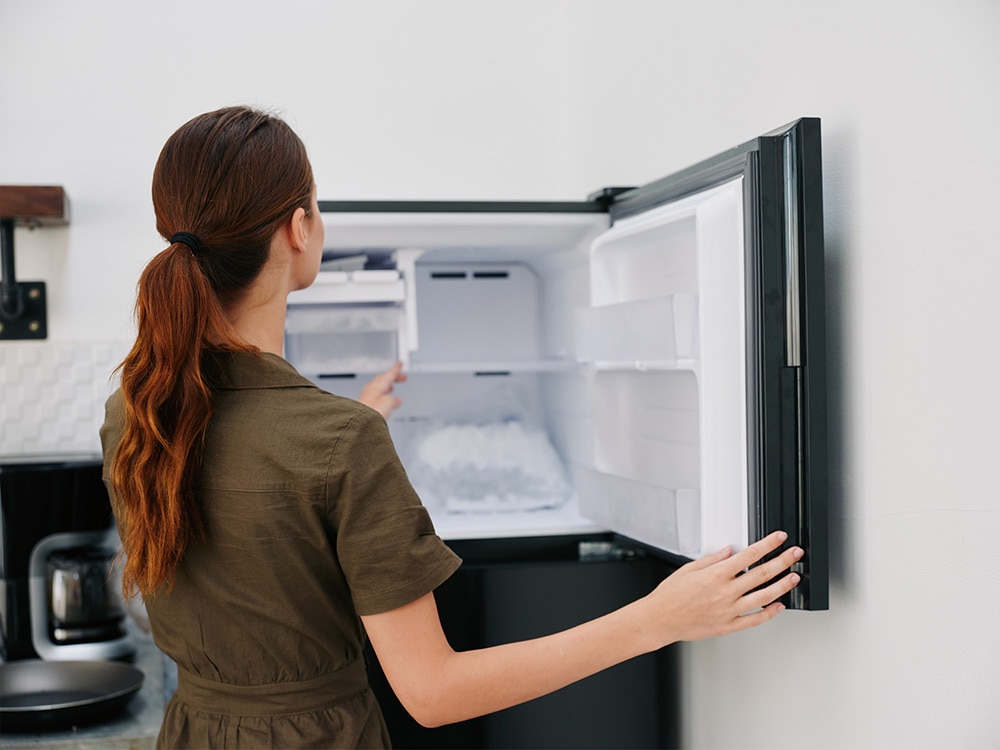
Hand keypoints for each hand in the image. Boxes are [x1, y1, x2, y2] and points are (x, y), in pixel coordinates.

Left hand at [359, 361, 406, 418]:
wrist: (360, 421)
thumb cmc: (372, 410)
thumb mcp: (389, 403)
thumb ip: (394, 400)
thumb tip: (398, 400)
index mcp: (378, 385)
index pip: (389, 374)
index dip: (396, 369)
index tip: (400, 363)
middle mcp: (371, 389)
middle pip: (383, 379)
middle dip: (392, 377)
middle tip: (400, 377)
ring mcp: (366, 396)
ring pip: (378, 388)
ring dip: (386, 387)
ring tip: (392, 389)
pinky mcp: (364, 404)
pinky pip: (374, 396)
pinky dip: (381, 396)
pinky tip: (383, 401)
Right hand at [643, 530, 803, 644]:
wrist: (660, 619)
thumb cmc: (670, 595)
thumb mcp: (688, 570)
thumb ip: (712, 560)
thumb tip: (729, 552)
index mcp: (716, 575)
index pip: (749, 555)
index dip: (767, 545)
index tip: (779, 539)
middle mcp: (725, 592)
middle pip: (761, 574)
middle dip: (782, 562)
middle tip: (795, 555)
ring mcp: (728, 610)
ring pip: (763, 597)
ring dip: (782, 586)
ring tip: (794, 578)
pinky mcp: (728, 626)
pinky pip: (754, 620)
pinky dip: (769, 613)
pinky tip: (779, 606)